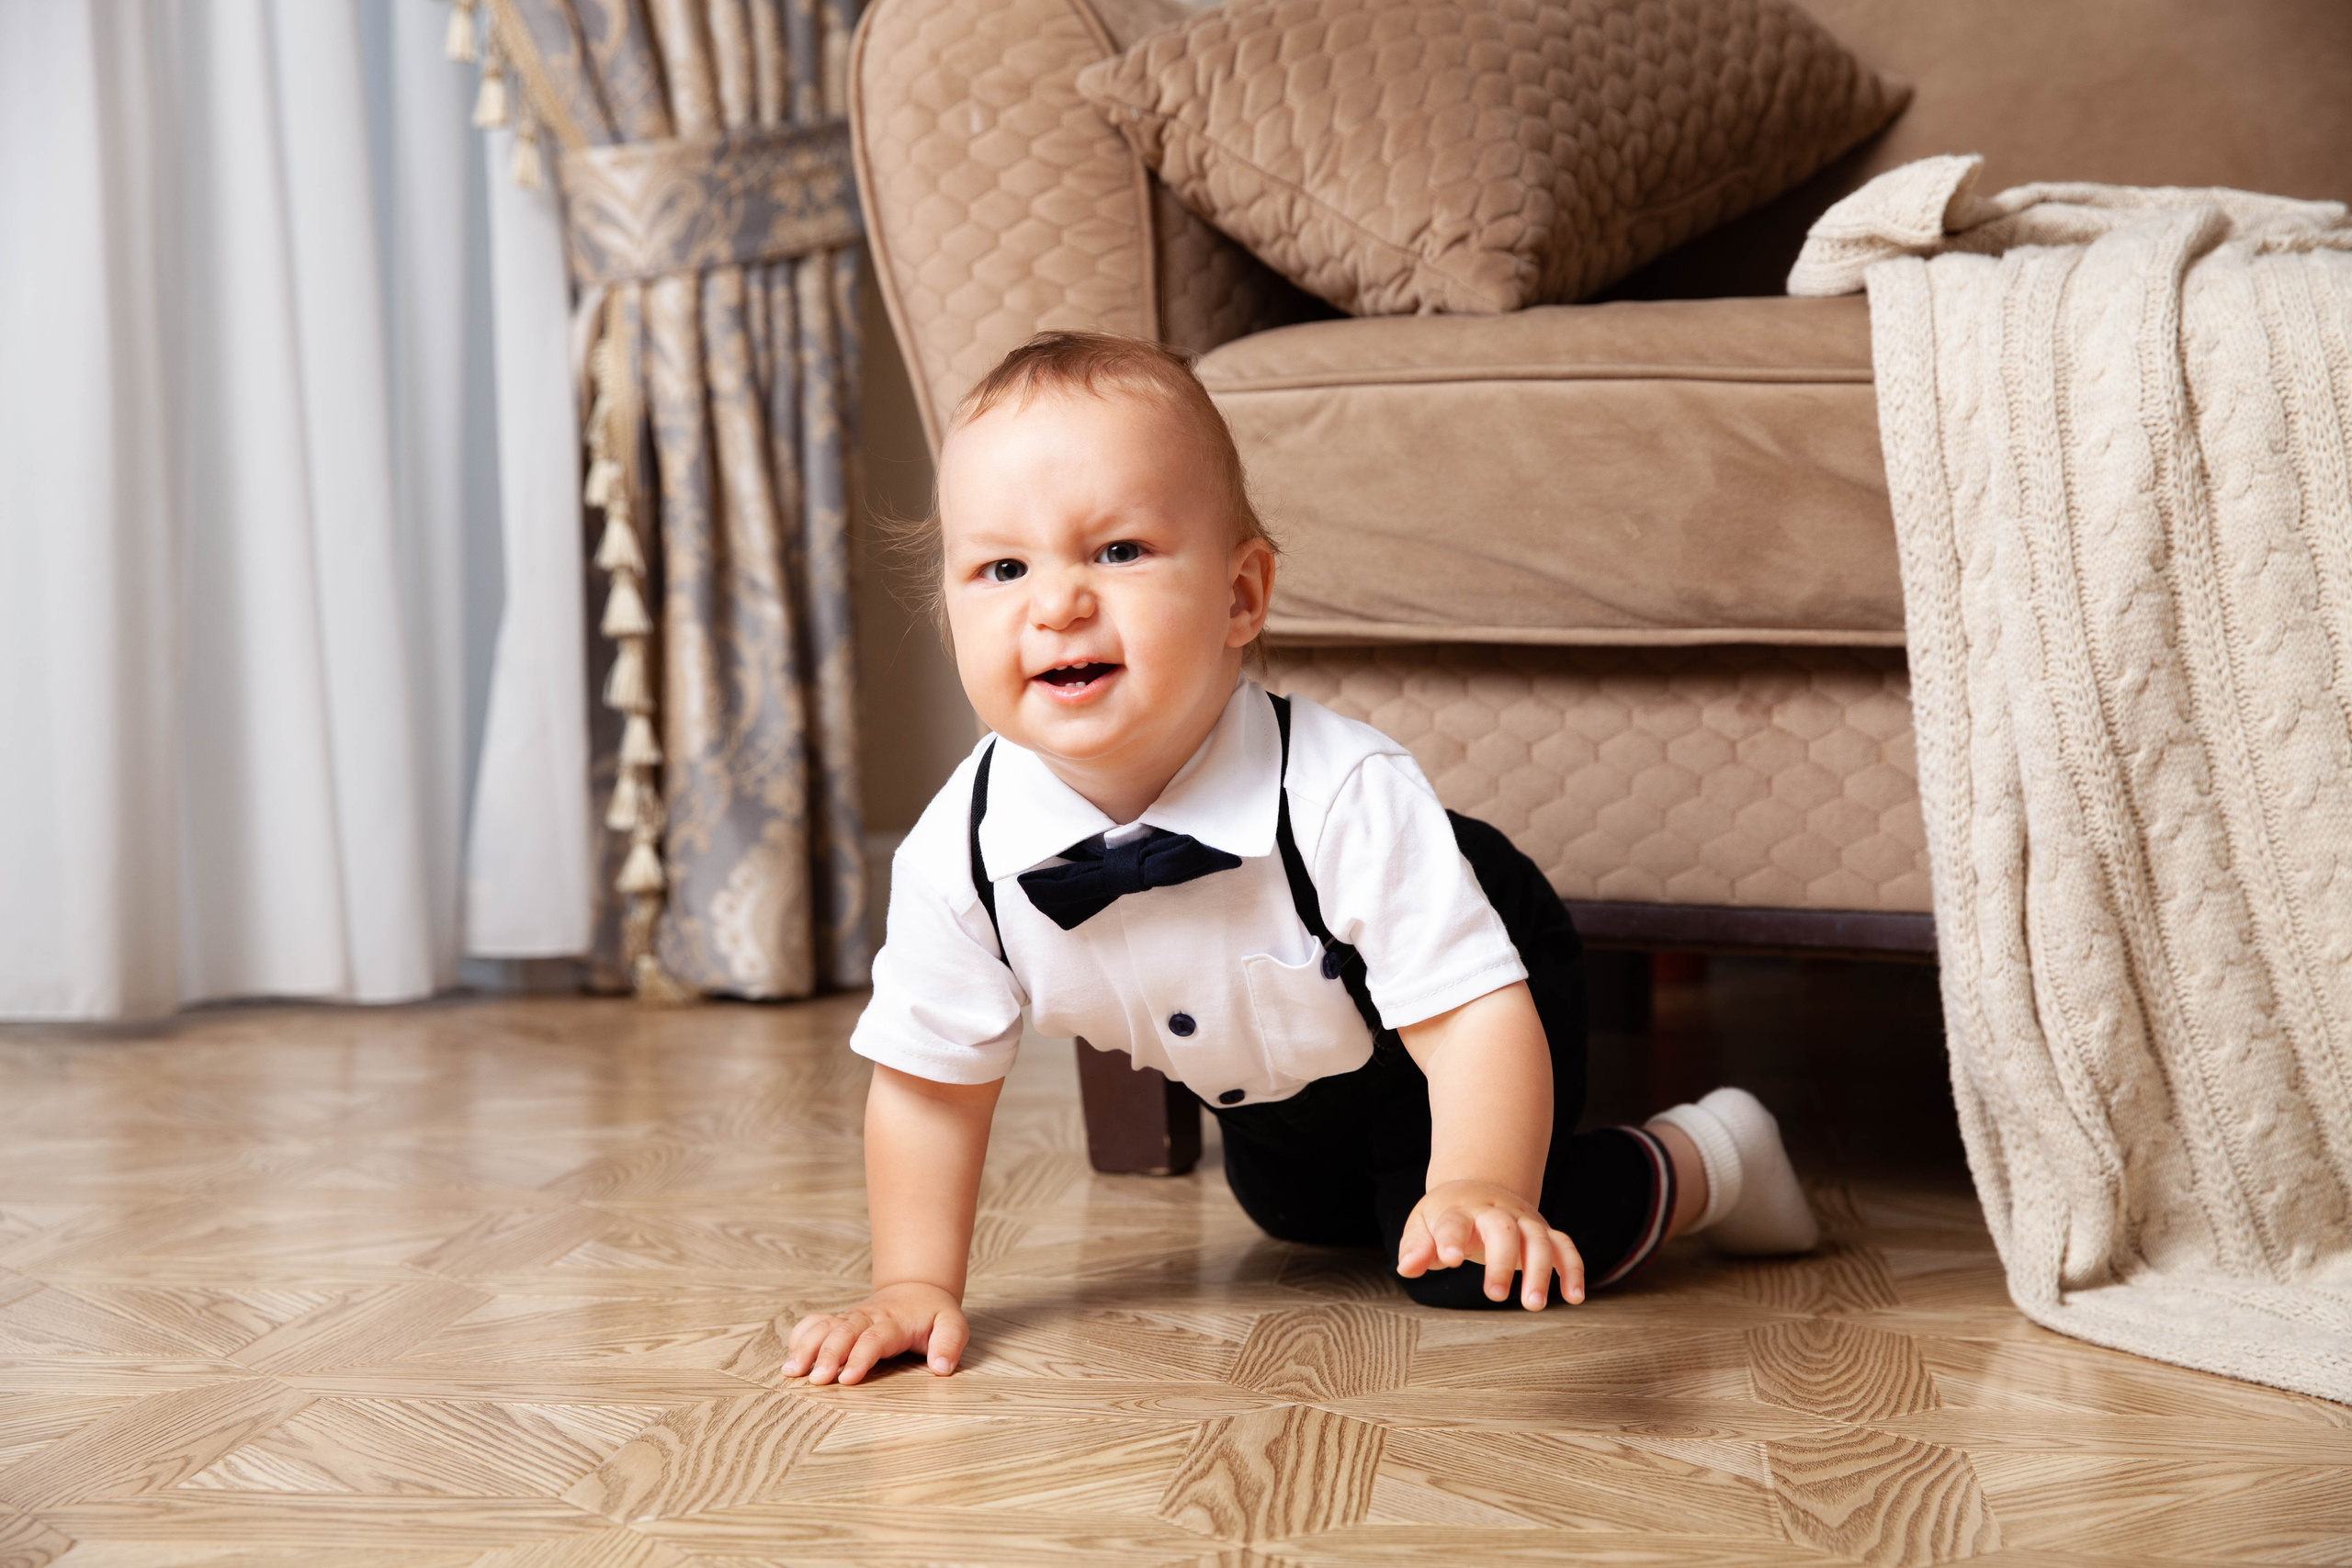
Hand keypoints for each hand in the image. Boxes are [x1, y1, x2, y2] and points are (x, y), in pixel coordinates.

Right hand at [784, 1282, 968, 1385]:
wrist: (917, 1290)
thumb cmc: (934, 1315)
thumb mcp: (953, 1325)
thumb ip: (949, 1343)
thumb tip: (941, 1367)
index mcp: (895, 1322)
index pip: (875, 1338)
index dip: (860, 1357)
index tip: (847, 1379)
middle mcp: (868, 1318)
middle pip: (844, 1332)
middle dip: (828, 1355)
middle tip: (815, 1380)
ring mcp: (851, 1318)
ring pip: (824, 1326)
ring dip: (807, 1347)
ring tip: (791, 1371)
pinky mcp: (840, 1321)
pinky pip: (815, 1322)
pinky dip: (800, 1336)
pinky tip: (790, 1358)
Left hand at [1397, 1179, 1583, 1308]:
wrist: (1478, 1188)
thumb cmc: (1446, 1216)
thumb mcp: (1422, 1226)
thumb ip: (1415, 1248)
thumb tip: (1407, 1267)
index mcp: (1458, 1209)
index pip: (1454, 1221)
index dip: (1451, 1238)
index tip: (1450, 1258)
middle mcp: (1495, 1212)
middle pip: (1503, 1230)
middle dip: (1501, 1262)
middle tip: (1494, 1296)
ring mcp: (1522, 1220)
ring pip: (1538, 1239)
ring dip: (1540, 1272)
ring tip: (1533, 1305)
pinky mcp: (1543, 1232)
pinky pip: (1564, 1247)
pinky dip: (1573, 1269)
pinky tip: (1574, 1297)